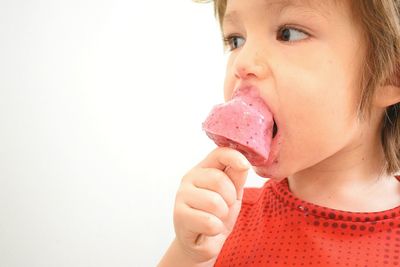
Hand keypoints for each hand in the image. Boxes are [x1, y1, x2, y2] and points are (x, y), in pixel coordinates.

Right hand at [173, 147, 249, 263]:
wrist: (201, 243)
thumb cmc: (217, 216)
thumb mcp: (233, 194)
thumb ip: (236, 177)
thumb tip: (243, 162)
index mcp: (203, 169)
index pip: (218, 153)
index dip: (234, 156)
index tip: (245, 165)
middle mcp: (189, 178)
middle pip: (219, 180)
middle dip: (230, 198)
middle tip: (225, 208)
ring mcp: (182, 196)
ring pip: (214, 202)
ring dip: (222, 216)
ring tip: (215, 219)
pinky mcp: (179, 215)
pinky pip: (209, 222)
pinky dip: (215, 229)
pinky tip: (208, 229)